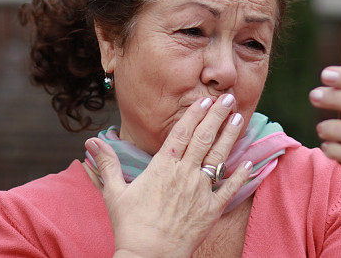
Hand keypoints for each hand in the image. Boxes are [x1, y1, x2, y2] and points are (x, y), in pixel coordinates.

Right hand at [84, 95, 253, 257]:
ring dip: (230, 136)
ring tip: (240, 118)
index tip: (205, 99)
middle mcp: (184, 174)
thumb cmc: (130, 226)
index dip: (194, 114)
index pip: (182, 133)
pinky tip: (249, 162)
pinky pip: (230, 189)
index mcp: (163, 167)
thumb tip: (91, 142)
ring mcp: (200, 191)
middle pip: (204, 138)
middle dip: (217, 116)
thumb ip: (107, 163)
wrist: (148, 257)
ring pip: (219, 157)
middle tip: (228, 98)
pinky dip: (241, 175)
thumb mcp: (114, 192)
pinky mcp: (211, 210)